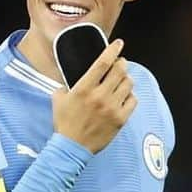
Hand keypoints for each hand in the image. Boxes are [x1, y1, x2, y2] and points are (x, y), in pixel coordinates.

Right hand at [52, 38, 136, 153]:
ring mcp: (112, 108)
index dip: (113, 50)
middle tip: (119, 64)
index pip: (103, 62)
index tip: (118, 44)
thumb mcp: (58, 100)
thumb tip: (70, 79)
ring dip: (125, 79)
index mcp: (84, 88)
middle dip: (121, 63)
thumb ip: (66, 86)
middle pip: (120, 70)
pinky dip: (130, 96)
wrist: (71, 147)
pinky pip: (133, 100)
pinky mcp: (120, 119)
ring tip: (121, 82)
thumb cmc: (64, 124)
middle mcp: (100, 96)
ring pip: (128, 84)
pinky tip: (124, 97)